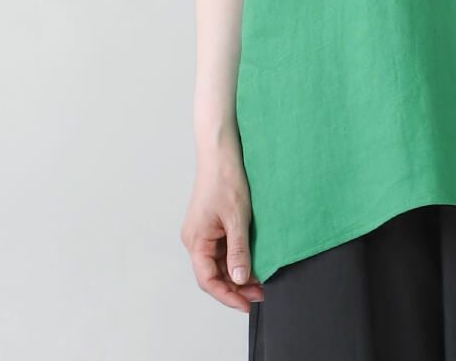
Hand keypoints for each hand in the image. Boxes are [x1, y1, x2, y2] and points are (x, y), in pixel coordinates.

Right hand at [181, 147, 264, 311]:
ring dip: (237, 272)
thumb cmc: (226, 179)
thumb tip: (239, 279)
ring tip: (260, 280)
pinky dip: (236, 257)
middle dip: (235, 286)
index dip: (227, 296)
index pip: (208, 280)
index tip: (247, 304)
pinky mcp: (211, 224)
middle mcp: (195, 239)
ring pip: (218, 262)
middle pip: (213, 274)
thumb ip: (238, 250)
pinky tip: (252, 260)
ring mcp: (202, 232)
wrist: (222, 151)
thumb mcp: (237, 217)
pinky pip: (222, 248)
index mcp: (195, 240)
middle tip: (260, 293)